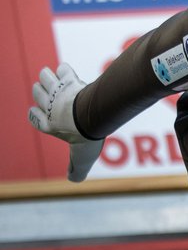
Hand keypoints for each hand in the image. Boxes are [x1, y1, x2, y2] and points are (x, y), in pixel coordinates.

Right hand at [29, 63, 103, 181]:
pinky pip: (63, 70)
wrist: (92, 117)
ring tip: (55, 77)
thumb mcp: (81, 158)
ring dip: (48, 77)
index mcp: (49, 125)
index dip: (36, 114)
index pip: (34, 117)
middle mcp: (50, 107)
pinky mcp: (71, 80)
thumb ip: (77, 169)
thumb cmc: (85, 137)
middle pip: (38, 94)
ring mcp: (59, 93)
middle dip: (41, 91)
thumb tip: (74, 179)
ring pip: (45, 78)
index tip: (39, 112)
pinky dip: (65, 70)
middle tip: (51, 92)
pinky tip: (70, 73)